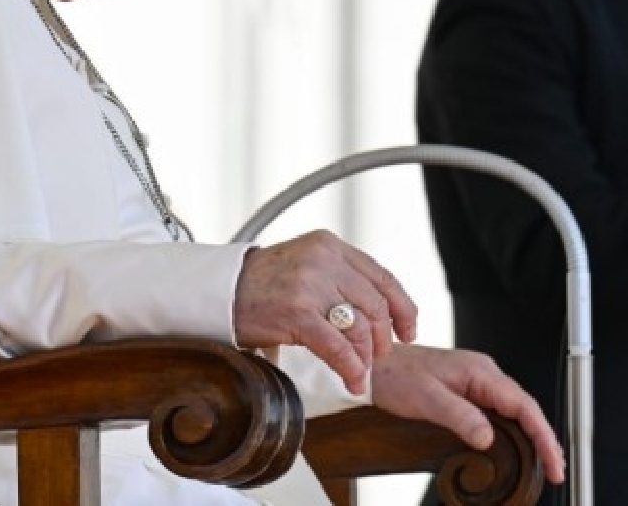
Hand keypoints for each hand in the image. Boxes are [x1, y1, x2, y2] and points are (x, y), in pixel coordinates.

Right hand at [233, 230, 416, 394]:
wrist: (219, 292)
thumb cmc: (262, 286)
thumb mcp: (306, 267)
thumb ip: (340, 279)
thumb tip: (379, 313)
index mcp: (330, 246)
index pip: (383, 277)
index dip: (403, 308)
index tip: (408, 331)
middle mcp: (324, 259)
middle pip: (376, 304)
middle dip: (383, 337)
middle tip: (378, 356)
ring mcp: (310, 285)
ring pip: (360, 326)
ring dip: (367, 356)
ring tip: (362, 371)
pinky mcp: (297, 312)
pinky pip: (338, 346)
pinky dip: (351, 367)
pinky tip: (353, 381)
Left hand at [371, 345, 564, 486]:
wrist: (375, 365)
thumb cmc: (396, 376)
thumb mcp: (426, 398)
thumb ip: (459, 416)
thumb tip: (488, 437)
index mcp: (480, 372)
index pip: (523, 405)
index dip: (543, 435)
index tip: (554, 460)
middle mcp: (483, 374)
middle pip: (525, 408)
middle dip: (544, 439)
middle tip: (555, 470)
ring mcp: (477, 381)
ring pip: (514, 410)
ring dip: (531, 435)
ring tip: (544, 462)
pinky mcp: (468, 390)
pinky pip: (499, 411)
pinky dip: (514, 430)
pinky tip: (517, 445)